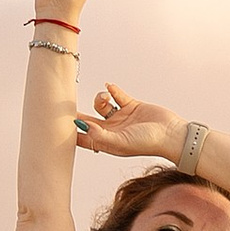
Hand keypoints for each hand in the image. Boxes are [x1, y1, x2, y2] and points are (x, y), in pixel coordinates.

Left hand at [73, 80, 187, 160]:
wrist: (171, 134)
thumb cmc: (147, 143)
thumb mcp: (120, 142)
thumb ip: (99, 136)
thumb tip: (82, 126)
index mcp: (107, 142)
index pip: (84, 138)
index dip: (71, 131)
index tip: (58, 123)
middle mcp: (112, 130)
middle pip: (88, 120)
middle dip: (78, 113)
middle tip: (65, 103)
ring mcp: (121, 118)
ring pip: (102, 106)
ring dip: (100, 99)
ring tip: (105, 98)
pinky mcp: (131, 106)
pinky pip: (117, 95)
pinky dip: (112, 90)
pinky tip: (110, 88)